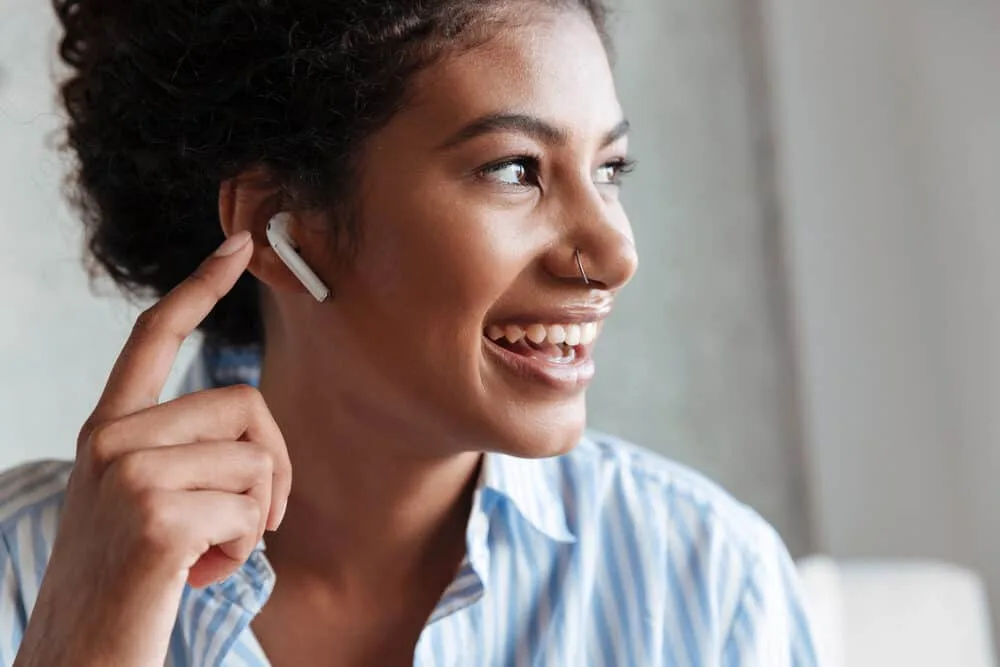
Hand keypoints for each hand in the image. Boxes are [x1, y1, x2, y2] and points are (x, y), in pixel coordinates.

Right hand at [14, 231, 291, 666]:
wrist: (78, 654)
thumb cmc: (125, 580)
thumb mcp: (139, 500)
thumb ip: (180, 451)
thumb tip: (255, 429)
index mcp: (108, 429)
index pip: (154, 336)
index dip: (199, 287)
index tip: (238, 244)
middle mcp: (112, 439)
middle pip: (245, 403)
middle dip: (275, 465)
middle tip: (255, 520)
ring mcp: (129, 474)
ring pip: (256, 462)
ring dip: (253, 519)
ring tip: (206, 553)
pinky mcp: (157, 515)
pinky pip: (251, 511)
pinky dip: (242, 551)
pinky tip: (196, 575)